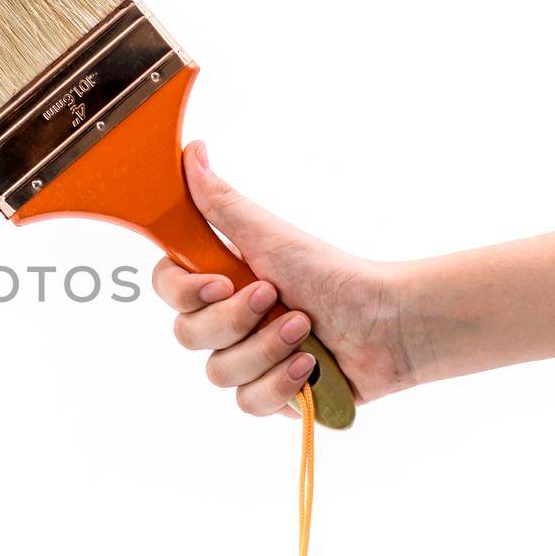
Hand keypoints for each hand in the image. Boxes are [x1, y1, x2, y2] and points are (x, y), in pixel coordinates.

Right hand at [152, 141, 414, 416]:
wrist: (388, 323)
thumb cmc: (332, 274)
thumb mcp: (269, 235)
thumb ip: (221, 201)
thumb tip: (191, 152)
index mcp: (218, 282)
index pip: (167, 289)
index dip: (184, 292)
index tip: (221, 282)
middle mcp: (226, 322)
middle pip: (187, 335)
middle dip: (236, 322)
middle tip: (276, 298)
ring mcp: (246, 361)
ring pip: (219, 372)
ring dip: (266, 350)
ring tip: (306, 332)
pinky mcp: (270, 395)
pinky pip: (249, 402)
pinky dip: (281, 385)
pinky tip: (309, 366)